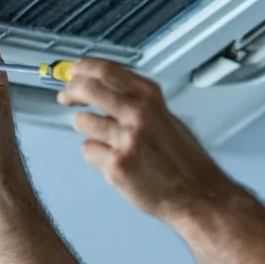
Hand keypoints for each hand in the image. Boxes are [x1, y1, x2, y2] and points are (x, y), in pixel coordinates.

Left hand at [58, 59, 235, 224]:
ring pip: (82, 121)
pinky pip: (89, 151)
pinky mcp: (117, 164)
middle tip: (66, 97)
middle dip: (70, 91)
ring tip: (105, 141)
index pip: (106, 70)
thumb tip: (105, 93)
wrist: (199, 195)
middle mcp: (138, 113)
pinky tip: (115, 163)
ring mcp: (126, 139)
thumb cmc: (185, 162)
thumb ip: (138, 105)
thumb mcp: (167, 120)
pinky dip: (96, 156)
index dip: (83, 68)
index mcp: (151, 98)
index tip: (73, 72)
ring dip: (86, 129)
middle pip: (88, 88)